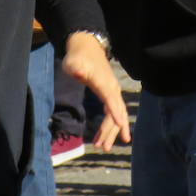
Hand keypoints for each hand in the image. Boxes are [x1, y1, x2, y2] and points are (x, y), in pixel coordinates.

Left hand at [62, 32, 129, 150]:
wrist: (87, 47)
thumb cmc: (78, 57)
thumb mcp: (73, 62)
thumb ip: (75, 67)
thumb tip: (77, 71)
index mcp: (104, 83)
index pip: (111, 100)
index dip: (116, 113)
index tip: (122, 126)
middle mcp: (112, 89)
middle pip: (116, 113)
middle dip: (111, 131)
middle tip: (103, 147)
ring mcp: (112, 92)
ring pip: (116, 115)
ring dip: (111, 132)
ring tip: (102, 146)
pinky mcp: (110, 94)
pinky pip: (113, 113)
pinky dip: (111, 126)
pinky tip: (105, 136)